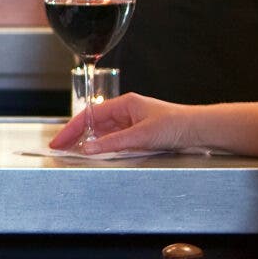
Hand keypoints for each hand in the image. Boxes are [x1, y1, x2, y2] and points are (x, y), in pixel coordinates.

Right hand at [52, 92, 192, 155]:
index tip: (59, 142)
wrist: (198, 130)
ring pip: (103, 133)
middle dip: (76, 136)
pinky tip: (98, 154)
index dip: (71, 130)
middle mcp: (126, 112)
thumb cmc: (176, 124)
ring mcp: (131, 124)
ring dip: (89, 143)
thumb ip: (114, 143)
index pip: (89, 116)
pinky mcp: (138, 135)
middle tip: (61, 149)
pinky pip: (114, 141)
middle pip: (93, 124)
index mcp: (124, 104)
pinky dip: (103, 148)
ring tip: (74, 153)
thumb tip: (90, 148)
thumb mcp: (141, 135)